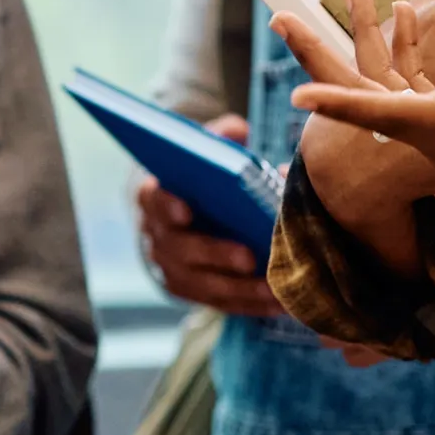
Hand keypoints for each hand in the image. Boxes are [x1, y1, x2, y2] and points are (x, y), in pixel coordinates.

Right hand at [137, 114, 287, 319]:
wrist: (176, 215)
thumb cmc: (195, 180)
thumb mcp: (201, 153)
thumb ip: (217, 138)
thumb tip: (238, 129)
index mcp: (154, 198)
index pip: (153, 201)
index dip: (167, 205)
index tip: (186, 209)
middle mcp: (157, 238)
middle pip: (181, 250)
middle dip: (215, 255)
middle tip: (248, 257)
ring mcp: (172, 270)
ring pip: (203, 285)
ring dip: (240, 289)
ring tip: (275, 289)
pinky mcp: (193, 293)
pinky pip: (221, 304)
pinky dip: (250, 305)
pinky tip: (281, 303)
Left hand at [281, 0, 434, 231]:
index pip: (383, 112)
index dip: (340, 102)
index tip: (299, 93)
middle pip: (366, 99)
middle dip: (322, 59)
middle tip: (281, 19)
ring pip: (386, 92)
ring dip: (362, 46)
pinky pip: (410, 91)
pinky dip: (400, 55)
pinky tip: (406, 19)